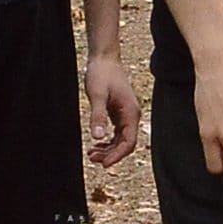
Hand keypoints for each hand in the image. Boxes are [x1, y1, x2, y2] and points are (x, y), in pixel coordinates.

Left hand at [84, 50, 143, 168]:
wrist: (104, 59)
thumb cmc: (101, 74)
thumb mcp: (97, 95)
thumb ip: (98, 116)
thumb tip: (97, 137)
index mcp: (130, 113)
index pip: (129, 142)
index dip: (117, 156)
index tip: (103, 164)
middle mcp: (132, 115)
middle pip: (126, 144)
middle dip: (111, 154)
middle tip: (92, 158)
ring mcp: (126, 114)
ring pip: (121, 140)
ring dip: (108, 149)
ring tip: (91, 153)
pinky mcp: (119, 112)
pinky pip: (117, 133)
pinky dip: (107, 141)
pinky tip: (96, 144)